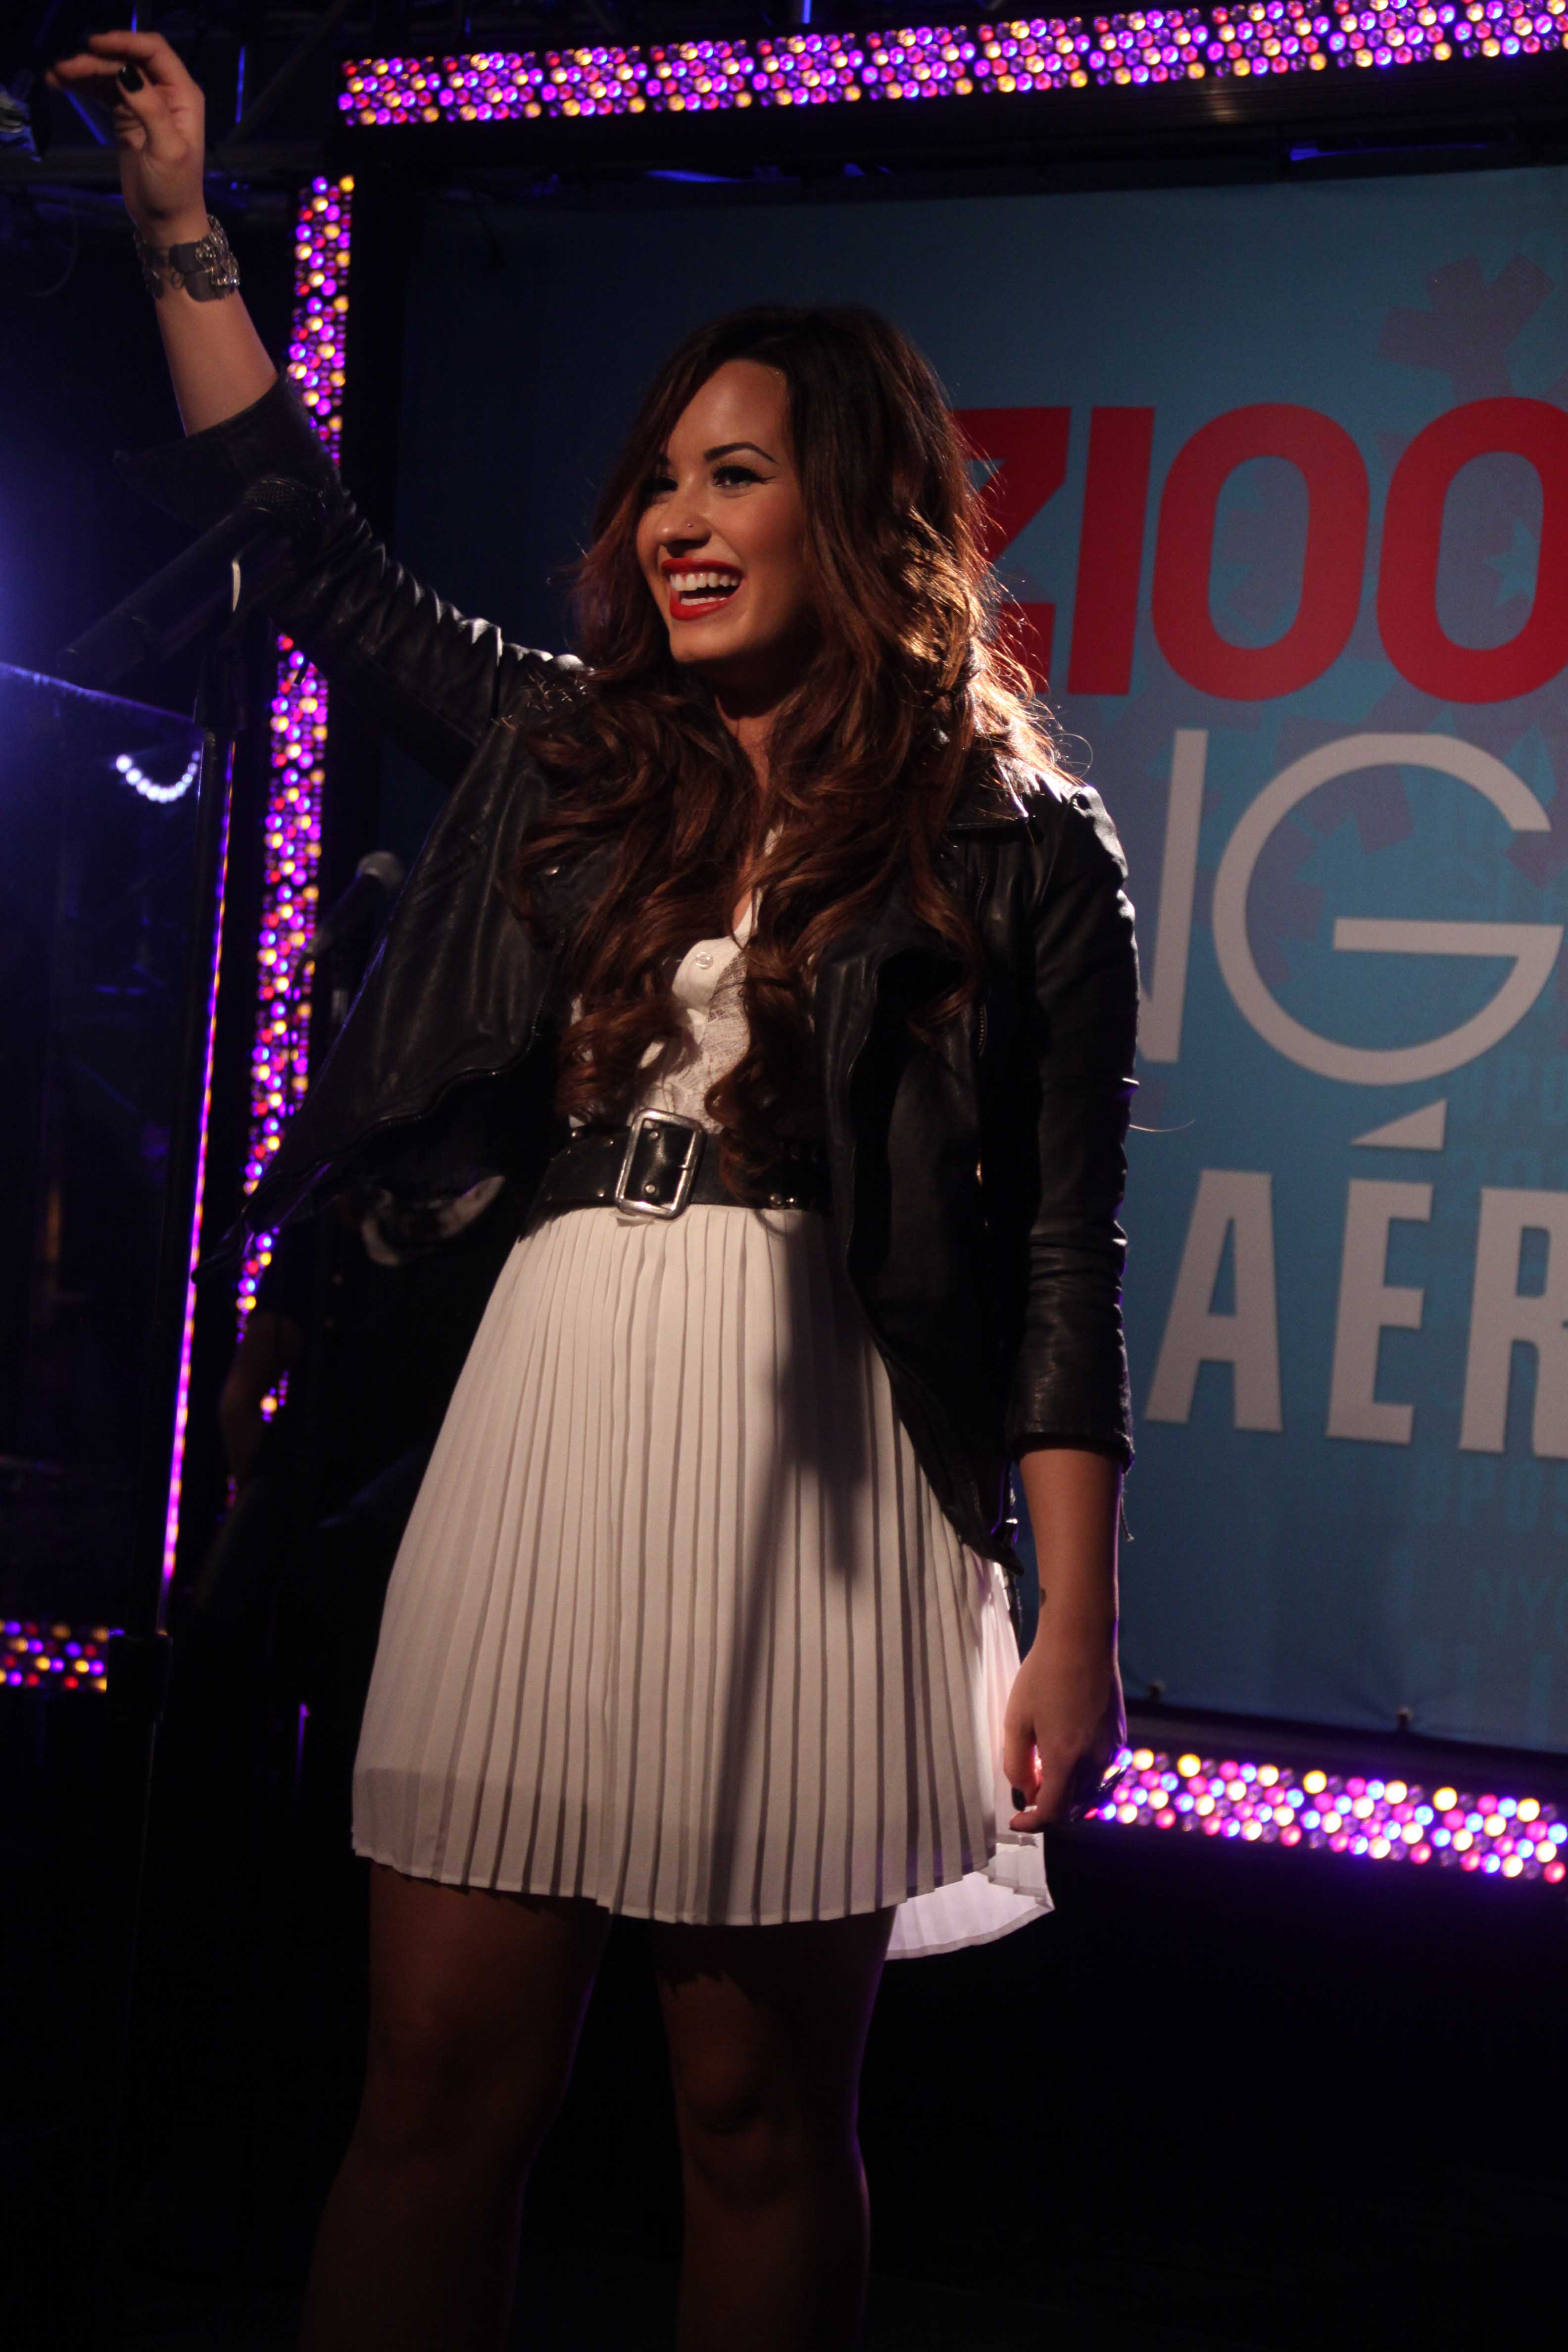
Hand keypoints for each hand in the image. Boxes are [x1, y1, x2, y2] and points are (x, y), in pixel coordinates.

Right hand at [47, 31, 207, 243]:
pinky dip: (84, 86)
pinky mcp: (127, 116)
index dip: (125, 42)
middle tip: (67, 67)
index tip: (95, 45)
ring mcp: (144, 103)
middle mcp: (166, 93)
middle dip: (98, 59)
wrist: (166, 223)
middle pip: (128, 60)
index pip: (155, 52)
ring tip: (58, 75)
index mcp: (183, 96)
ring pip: (112, 74)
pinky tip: (62, 84)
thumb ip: (150, 108)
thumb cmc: (173, 191)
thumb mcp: (167, 149)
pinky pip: (103, 91)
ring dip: (85, 71)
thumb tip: (127, 72)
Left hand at [1002, 1619, 1125, 1831]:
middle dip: (1048, 1809)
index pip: (1051, 1812)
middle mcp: (1094, 1761)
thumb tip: (1025, 1791)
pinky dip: (1083, 1779)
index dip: (1032, 1823)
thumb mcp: (1016, 1720)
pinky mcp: (1119, 1737)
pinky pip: (1101, 1774)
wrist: (1081, 1640)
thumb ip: (1016, 1763)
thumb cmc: (1043, 1675)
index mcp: (1066, 1759)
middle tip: (1027, 1794)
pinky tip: (1065, 1758)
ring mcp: (1111, 1750)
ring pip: (1089, 1794)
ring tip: (1043, 1773)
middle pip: (1072, 1808)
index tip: (1016, 1821)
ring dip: (1066, 1795)